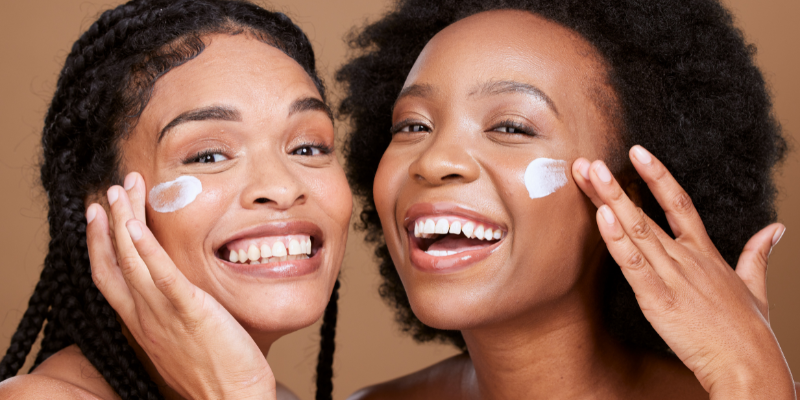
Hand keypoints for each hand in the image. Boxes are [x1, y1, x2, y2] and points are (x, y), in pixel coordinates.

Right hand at [86, 172, 275, 399]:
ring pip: (132, 261)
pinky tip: (136, 225)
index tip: (99, 214)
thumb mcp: (182, 337)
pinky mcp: (191, 313)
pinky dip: (146, 250)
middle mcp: (145, 317)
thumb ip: (173, 311)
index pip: (110, 276)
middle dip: (109, 221)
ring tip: (122, 189)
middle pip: (115, 261)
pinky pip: (162, 278)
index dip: (100, 243)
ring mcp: (164, 315)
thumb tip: (177, 291)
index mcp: (142, 322)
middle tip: (112, 188)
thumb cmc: (215, 371)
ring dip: (123, 221)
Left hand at [572, 146, 795, 399]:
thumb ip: (758, 253)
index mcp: (704, 253)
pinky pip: (633, 265)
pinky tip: (602, 217)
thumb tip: (775, 229)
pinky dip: (616, 240)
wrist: (749, 364)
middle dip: (613, 186)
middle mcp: (685, 258)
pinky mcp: (658, 299)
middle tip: (590, 161)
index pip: (679, 202)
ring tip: (589, 176)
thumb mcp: (756, 285)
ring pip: (635, 231)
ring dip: (608, 201)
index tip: (637, 151)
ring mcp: (671, 276)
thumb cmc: (749, 331)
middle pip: (645, 212)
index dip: (657, 175)